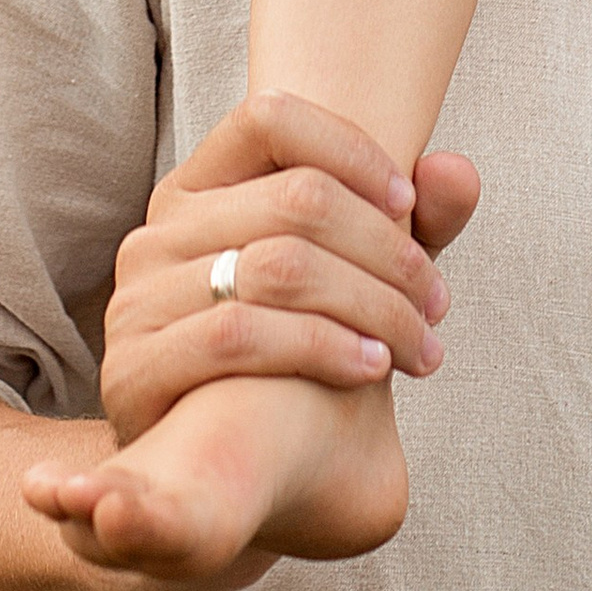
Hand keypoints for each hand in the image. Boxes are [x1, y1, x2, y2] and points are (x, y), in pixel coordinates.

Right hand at [95, 92, 476, 450]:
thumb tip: (457, 170)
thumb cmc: (294, 360)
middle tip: (437, 302)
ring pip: (277, 268)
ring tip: (418, 345)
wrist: (219, 472)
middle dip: (389, 249)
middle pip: (297, 199)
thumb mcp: (357, 282)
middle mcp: (158, 232)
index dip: (352, 150)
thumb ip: (413, 224)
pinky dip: (323, 346)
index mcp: (199, 189)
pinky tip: (369, 366)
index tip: (410, 206)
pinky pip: (241, 335)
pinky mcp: (134, 369)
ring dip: (372, 305)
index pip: (271, 118)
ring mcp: (138, 299)